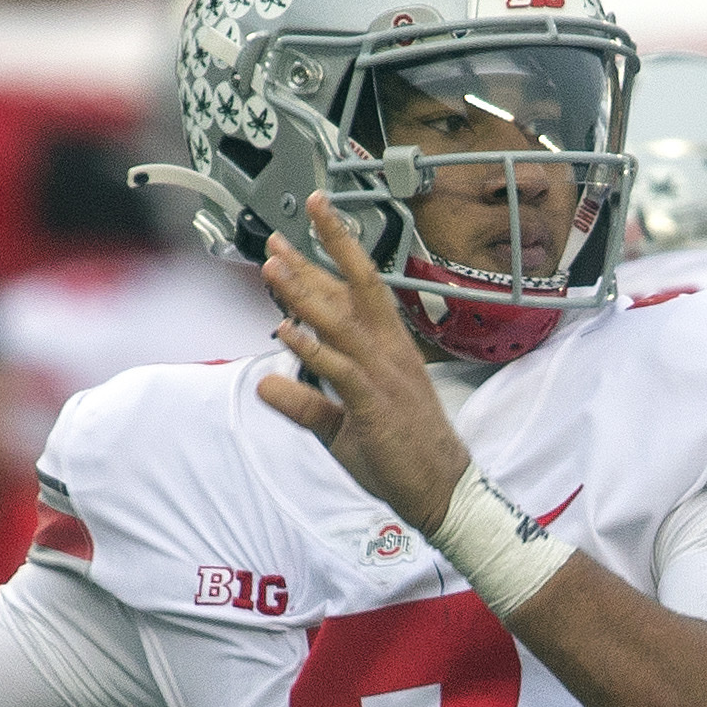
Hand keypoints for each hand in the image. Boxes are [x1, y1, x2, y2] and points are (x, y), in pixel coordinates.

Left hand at [256, 194, 470, 531]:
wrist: (441, 489)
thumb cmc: (402, 455)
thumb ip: (304, 402)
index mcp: (390, 349)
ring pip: (342, 322)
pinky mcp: (375, 403)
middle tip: (298, 217)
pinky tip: (286, 331)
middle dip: (330, 247)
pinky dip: (311, 348)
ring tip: (275, 265)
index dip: (331, 258)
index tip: (304, 232)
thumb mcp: (342, 425)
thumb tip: (266, 386)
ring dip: (305, 292)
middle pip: (359, 287)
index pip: (358, 293)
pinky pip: (340, 369)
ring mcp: (384, 375)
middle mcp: (389, 352)